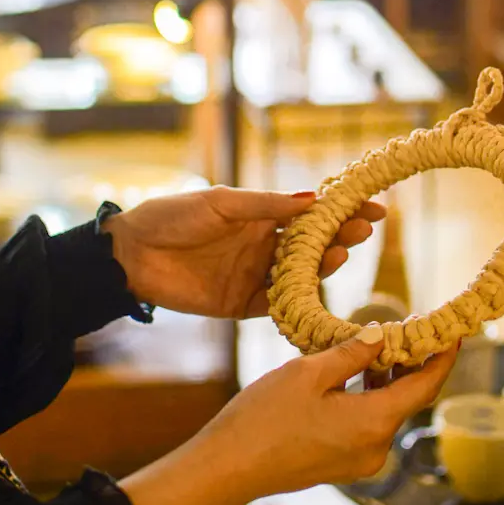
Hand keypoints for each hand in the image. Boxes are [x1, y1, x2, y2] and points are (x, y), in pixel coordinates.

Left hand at [104, 186, 384, 318]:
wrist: (130, 255)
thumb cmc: (172, 217)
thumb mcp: (220, 204)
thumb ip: (265, 206)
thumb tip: (313, 199)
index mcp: (261, 218)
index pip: (311, 214)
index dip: (342, 211)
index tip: (373, 207)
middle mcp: (264, 247)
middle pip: (313, 245)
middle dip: (340, 237)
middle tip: (363, 232)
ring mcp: (254, 276)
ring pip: (300, 275)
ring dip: (322, 266)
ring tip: (340, 255)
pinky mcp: (241, 304)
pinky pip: (276, 305)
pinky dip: (296, 301)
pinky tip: (315, 293)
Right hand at [120, 326, 459, 504]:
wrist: (228, 468)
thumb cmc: (263, 418)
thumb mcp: (308, 373)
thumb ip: (351, 353)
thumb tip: (381, 337)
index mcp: (373, 423)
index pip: (426, 386)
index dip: (443, 357)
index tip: (454, 332)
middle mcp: (375, 448)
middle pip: (408, 400)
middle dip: (411, 363)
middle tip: (407, 327)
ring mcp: (359, 461)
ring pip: (386, 412)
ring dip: (387, 380)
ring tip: (376, 345)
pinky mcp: (342, 465)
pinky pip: (368, 426)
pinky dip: (369, 398)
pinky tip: (353, 375)